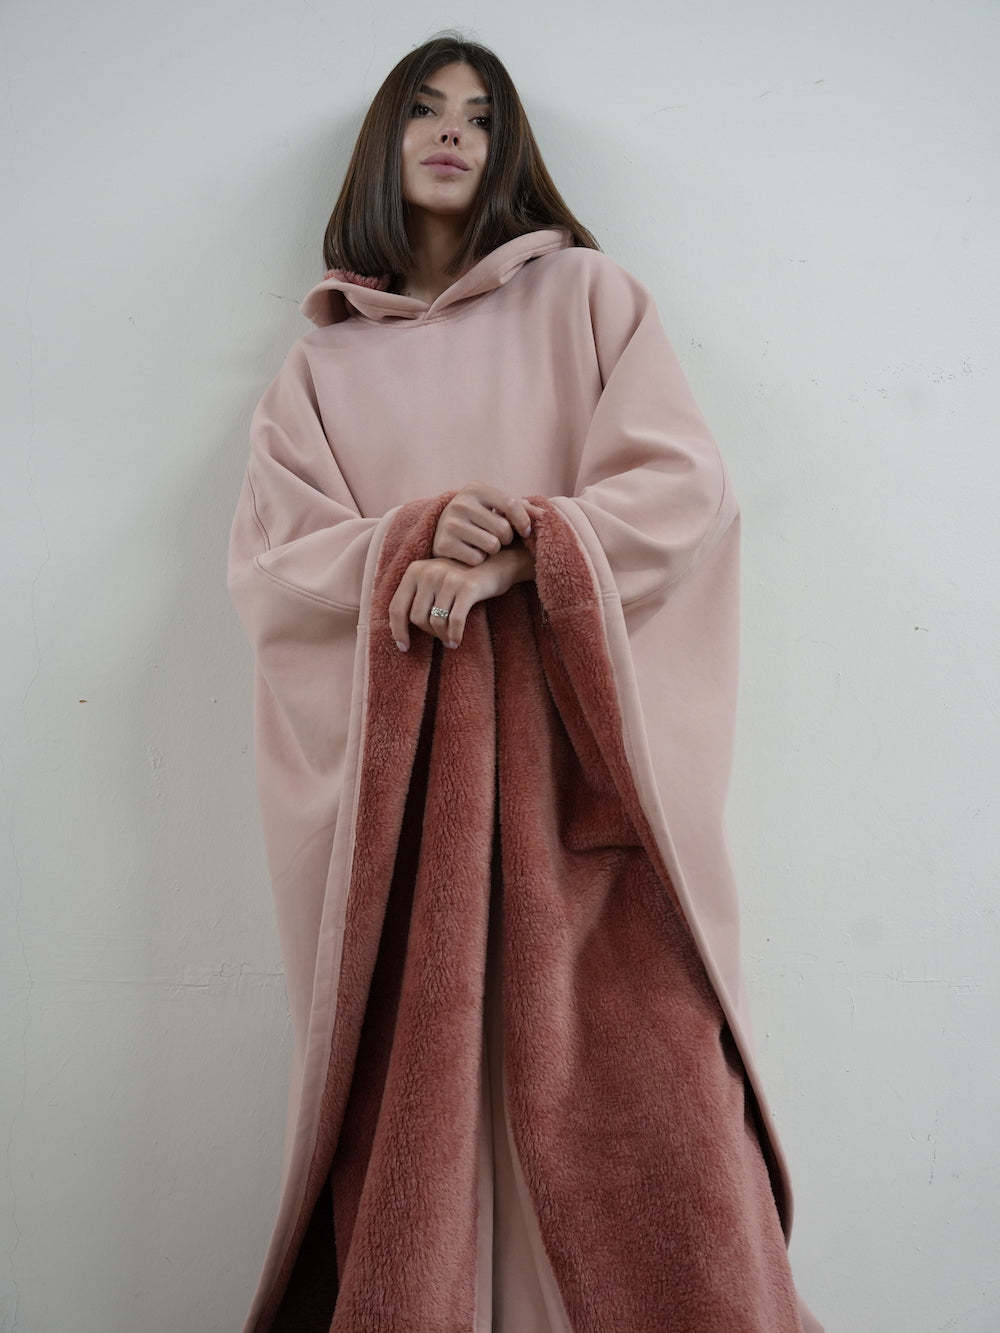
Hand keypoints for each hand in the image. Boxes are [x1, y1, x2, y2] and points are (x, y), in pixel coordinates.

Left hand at [390, 549, 525, 651]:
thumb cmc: (461, 580)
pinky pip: (455, 620)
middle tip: (440, 637)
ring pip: (435, 622)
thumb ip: (416, 598)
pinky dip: (454, 635)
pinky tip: (456, 642)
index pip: (396, 607)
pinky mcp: (468, 587)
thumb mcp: (434, 582)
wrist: (496, 564)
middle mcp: (429, 572)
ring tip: (449, 640)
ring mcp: (448, 579)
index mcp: (415, 570)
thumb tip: (396, 629)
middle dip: (428, 633)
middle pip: (417, 618)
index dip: (398, 630)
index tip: (404, 647)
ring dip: (442, 636)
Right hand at [432, 482, 543, 565]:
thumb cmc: (478, 517)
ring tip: (482, 543)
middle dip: (505, 538)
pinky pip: (477, 559)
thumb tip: (545, 515)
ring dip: (493, 550)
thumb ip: (521, 508)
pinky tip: (469, 551)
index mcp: (475, 489)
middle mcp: (460, 503)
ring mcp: (449, 523)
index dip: (524, 521)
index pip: (511, 504)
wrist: (440, 530)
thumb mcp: (495, 506)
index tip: (526, 532)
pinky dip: (478, 559)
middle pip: (503, 529)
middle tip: (496, 537)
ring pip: (492, 546)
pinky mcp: (443, 544)